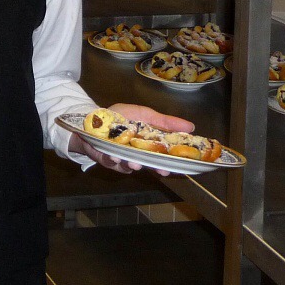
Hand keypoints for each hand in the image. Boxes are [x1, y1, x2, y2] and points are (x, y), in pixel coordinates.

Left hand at [70, 103, 195, 175]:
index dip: (172, 163)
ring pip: (131, 166)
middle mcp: (138, 154)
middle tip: (161, 170)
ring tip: (135, 162)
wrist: (93, 117)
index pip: (164, 156)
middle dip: (155, 168)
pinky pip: (112, 163)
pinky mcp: (107, 159)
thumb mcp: (145, 114)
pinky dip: (114, 160)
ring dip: (134, 164)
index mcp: (149, 145)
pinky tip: (115, 156)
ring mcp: (122, 158)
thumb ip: (165, 122)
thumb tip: (191, 126)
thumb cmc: (121, 116)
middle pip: (150, 165)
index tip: (178, 166)